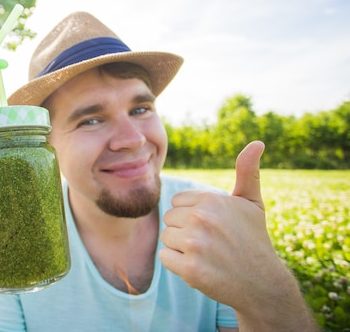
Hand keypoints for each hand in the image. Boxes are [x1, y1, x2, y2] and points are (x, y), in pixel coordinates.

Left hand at [159, 141, 282, 309]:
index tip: (214, 227)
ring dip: (182, 248)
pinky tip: (201, 267)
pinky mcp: (190, 268)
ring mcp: (195, 244)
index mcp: (211, 200)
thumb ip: (247, 172)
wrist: (263, 284)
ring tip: (208, 255)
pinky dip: (178, 265)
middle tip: (212, 243)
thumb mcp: (252, 203)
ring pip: (167, 238)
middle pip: (170, 220)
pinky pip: (165, 258)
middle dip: (186, 231)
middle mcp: (201, 218)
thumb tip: (257, 143)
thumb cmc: (254, 240)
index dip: (193, 215)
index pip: (177, 202)